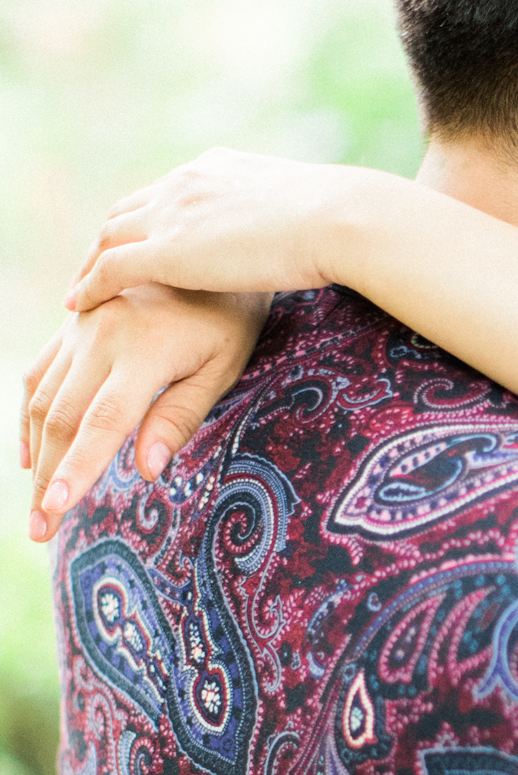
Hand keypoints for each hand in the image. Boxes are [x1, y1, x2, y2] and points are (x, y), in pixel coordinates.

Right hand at [21, 286, 269, 540]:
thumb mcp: (222, 366)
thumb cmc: (231, 314)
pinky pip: (40, 371)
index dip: (76, 469)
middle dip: (48, 479)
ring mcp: (81, 327)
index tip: (54, 511)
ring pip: (41, 398)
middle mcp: (100, 337)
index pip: (100, 424)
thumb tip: (145, 472)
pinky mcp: (74, 322)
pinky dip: (29, 413)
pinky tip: (30, 451)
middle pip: (60, 419)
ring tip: (38, 504)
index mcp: (141, 351)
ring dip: (35, 454)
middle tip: (40, 531)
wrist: (211, 244)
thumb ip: (180, 417)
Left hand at [65, 147, 390, 309]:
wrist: (340, 219)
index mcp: (217, 169)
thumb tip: (304, 232)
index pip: (165, 194)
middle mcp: (185, 183)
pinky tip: (77, 308)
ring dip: (90, 266)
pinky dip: (88, 287)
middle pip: (126, 212)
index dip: (146, 223)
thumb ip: (285, 218)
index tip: (140, 249)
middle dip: (108, 243)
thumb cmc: (343, 221)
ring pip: (108, 238)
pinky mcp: (166, 250)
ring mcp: (172, 214)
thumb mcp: (305, 210)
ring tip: (81, 296)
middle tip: (96, 275)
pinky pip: (109, 270)